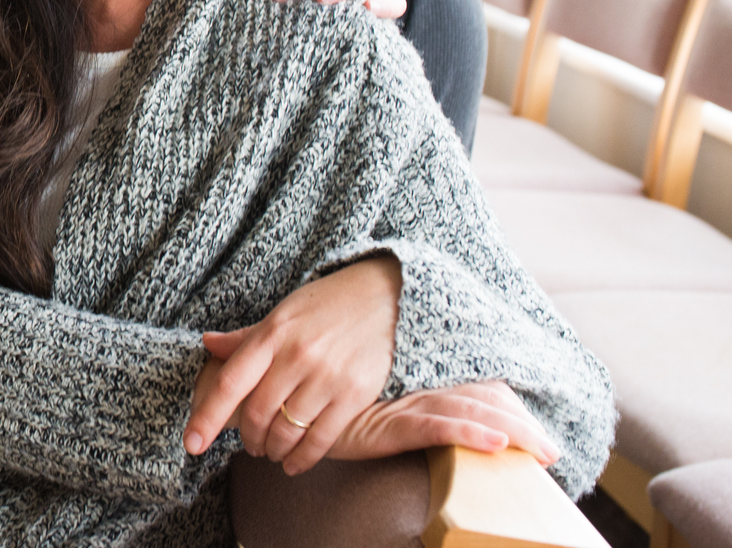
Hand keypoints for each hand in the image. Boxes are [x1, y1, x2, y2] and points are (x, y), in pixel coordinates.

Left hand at [185, 256, 400, 474]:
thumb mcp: (282, 315)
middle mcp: (296, 355)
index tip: (191, 443)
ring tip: (271, 452)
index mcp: (271, 334)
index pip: (229, 383)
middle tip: (249, 444)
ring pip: (287, 430)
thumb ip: (246, 338)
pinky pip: (321, 438)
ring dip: (273, 449)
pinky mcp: (355, 394)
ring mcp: (326, 376)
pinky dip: (303, 458)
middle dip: (248, 437)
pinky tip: (294, 463)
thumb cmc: (324, 306)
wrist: (382, 296)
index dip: (207, 417)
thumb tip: (207, 344)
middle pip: (257, 413)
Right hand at [326, 381, 560, 467]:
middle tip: (553, 451)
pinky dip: (469, 433)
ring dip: (512, 430)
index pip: (474, 387)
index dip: (508, 406)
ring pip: (468, 410)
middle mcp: (413, 383)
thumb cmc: (318, 397)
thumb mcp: (365, 398)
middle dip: (522, 424)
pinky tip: (498, 443)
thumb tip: (435, 409)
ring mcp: (400, 400)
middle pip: (481, 398)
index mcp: (415, 377)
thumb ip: (398, 402)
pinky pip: (435, 427)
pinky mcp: (384, 421)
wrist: (275, 395)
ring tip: (543, 451)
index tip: (538, 431)